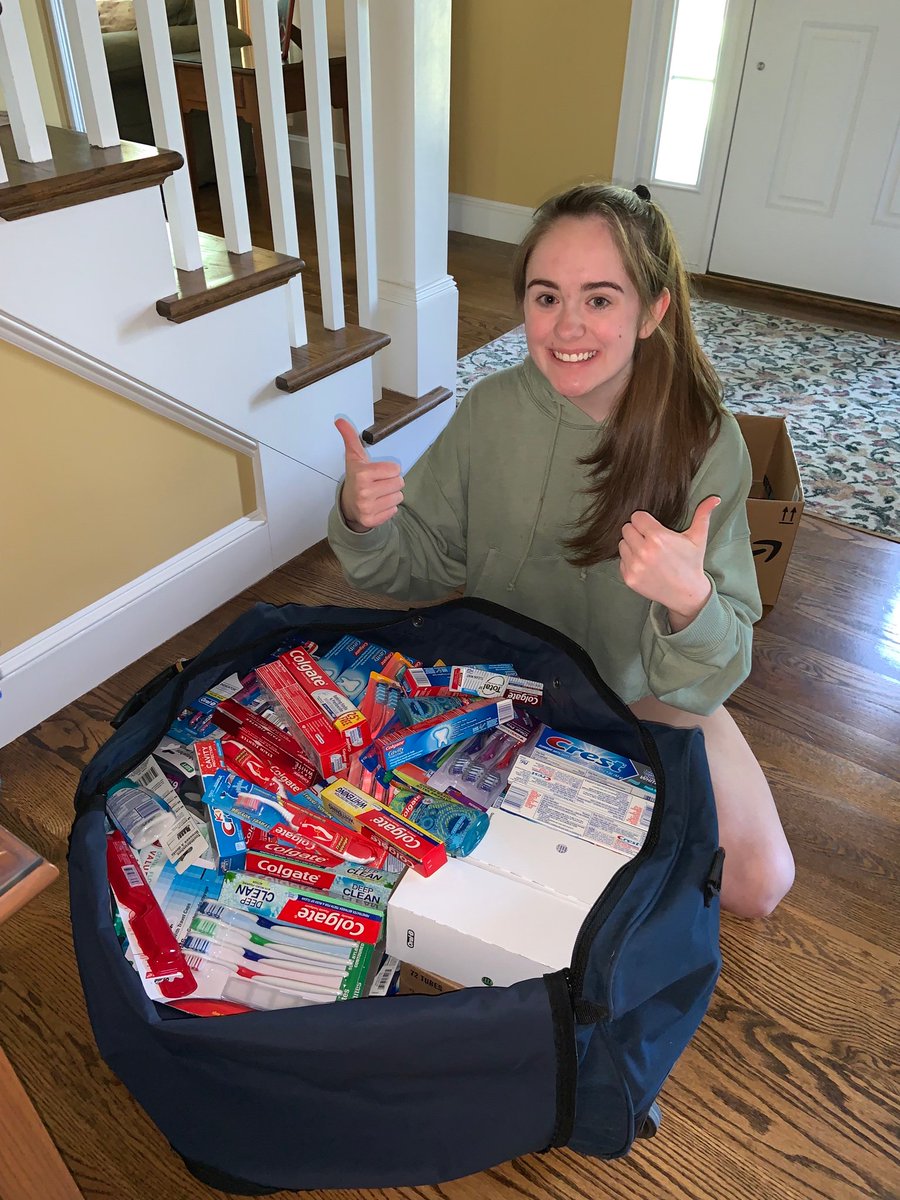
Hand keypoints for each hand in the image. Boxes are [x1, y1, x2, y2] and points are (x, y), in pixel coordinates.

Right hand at [335, 418, 404, 532]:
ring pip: (399, 497)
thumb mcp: (354, 457)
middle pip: (400, 483)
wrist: (348, 505)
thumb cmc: (356, 478)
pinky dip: (388, 508)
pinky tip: (378, 505)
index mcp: (362, 474)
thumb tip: (339, 419)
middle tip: (378, 484)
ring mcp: (367, 508)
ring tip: (378, 494)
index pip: (396, 468)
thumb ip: (350, 437)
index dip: (389, 469)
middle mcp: (364, 492)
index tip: (377, 472)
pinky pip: (394, 511)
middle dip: (391, 482)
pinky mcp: (371, 521)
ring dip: (391, 495)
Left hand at [618, 496, 719, 629]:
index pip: (637, 516)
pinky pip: (621, 560)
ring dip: (631, 545)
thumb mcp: (698, 538)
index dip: (645, 520)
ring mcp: (634, 566)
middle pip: (627, 528)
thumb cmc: (691, 563)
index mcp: (658, 537)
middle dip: (637, 531)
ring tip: (647, 552)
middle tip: (649, 540)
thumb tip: (715, 499)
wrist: (687, 594)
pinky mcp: (629, 578)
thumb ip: (703, 514)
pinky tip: (644, 564)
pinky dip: (629, 561)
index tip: (652, 527)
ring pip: (622, 544)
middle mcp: (643, 551)